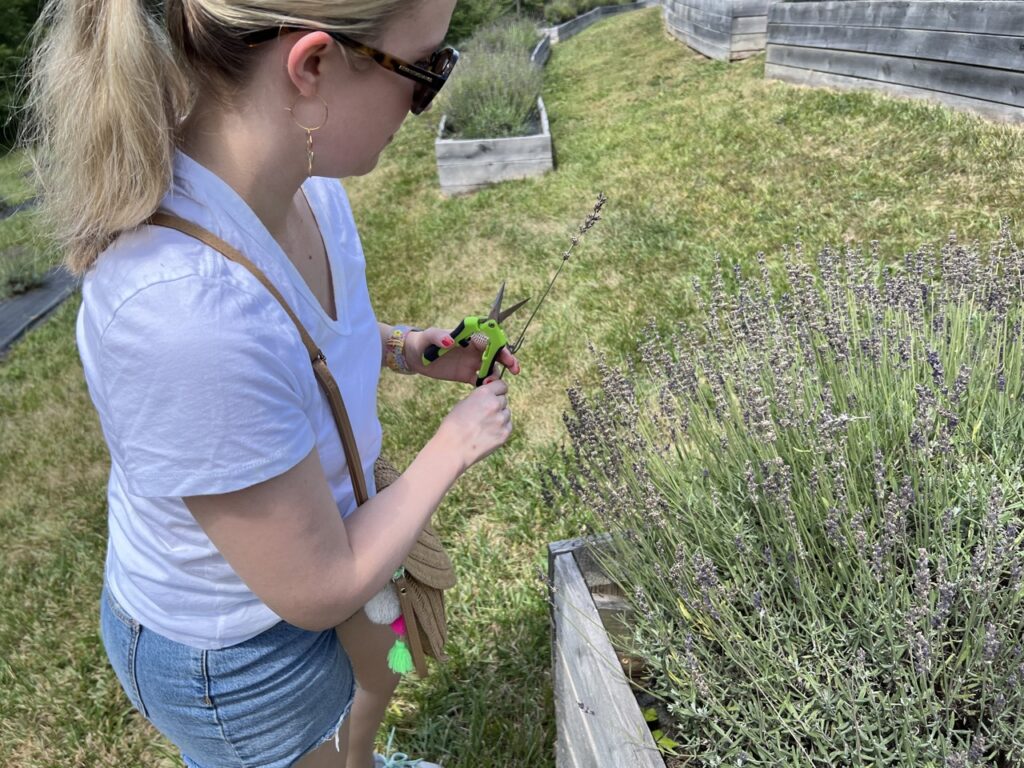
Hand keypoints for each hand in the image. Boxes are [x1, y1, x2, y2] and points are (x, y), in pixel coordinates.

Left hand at [406, 327, 521, 384]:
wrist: (415, 357)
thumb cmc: (423, 341)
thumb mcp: (429, 336)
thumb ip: (438, 336)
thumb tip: (449, 339)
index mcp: (470, 336)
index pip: (490, 338)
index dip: (500, 345)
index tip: (506, 354)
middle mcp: (475, 349)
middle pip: (497, 353)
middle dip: (508, 360)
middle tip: (515, 369)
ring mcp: (472, 362)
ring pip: (491, 368)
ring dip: (496, 375)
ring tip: (490, 383)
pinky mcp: (467, 375)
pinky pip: (481, 381)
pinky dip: (486, 386)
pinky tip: (485, 390)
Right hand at [435, 378, 512, 468]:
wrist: (453, 448)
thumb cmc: (454, 426)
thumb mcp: (464, 403)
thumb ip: (480, 398)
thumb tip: (490, 397)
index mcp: (484, 394)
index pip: (502, 385)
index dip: (498, 390)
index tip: (495, 394)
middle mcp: (495, 404)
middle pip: (504, 400)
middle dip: (496, 404)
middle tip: (485, 414)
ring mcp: (502, 419)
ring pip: (506, 413)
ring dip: (499, 417)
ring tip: (484, 426)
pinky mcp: (505, 433)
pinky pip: (508, 426)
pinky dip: (501, 428)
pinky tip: (488, 433)